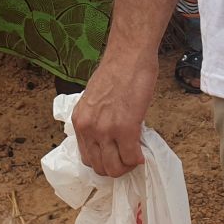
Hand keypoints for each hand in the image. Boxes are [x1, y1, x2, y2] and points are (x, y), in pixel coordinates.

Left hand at [72, 47, 157, 177]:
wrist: (129, 55)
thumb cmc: (117, 71)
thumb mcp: (96, 99)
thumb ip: (98, 120)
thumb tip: (109, 137)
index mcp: (80, 121)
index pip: (86, 157)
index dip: (103, 161)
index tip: (115, 156)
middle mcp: (88, 128)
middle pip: (99, 167)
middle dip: (115, 167)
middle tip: (128, 158)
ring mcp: (106, 130)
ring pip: (114, 168)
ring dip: (127, 166)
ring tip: (135, 156)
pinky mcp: (126, 128)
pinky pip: (132, 157)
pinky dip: (138, 159)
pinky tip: (143, 153)